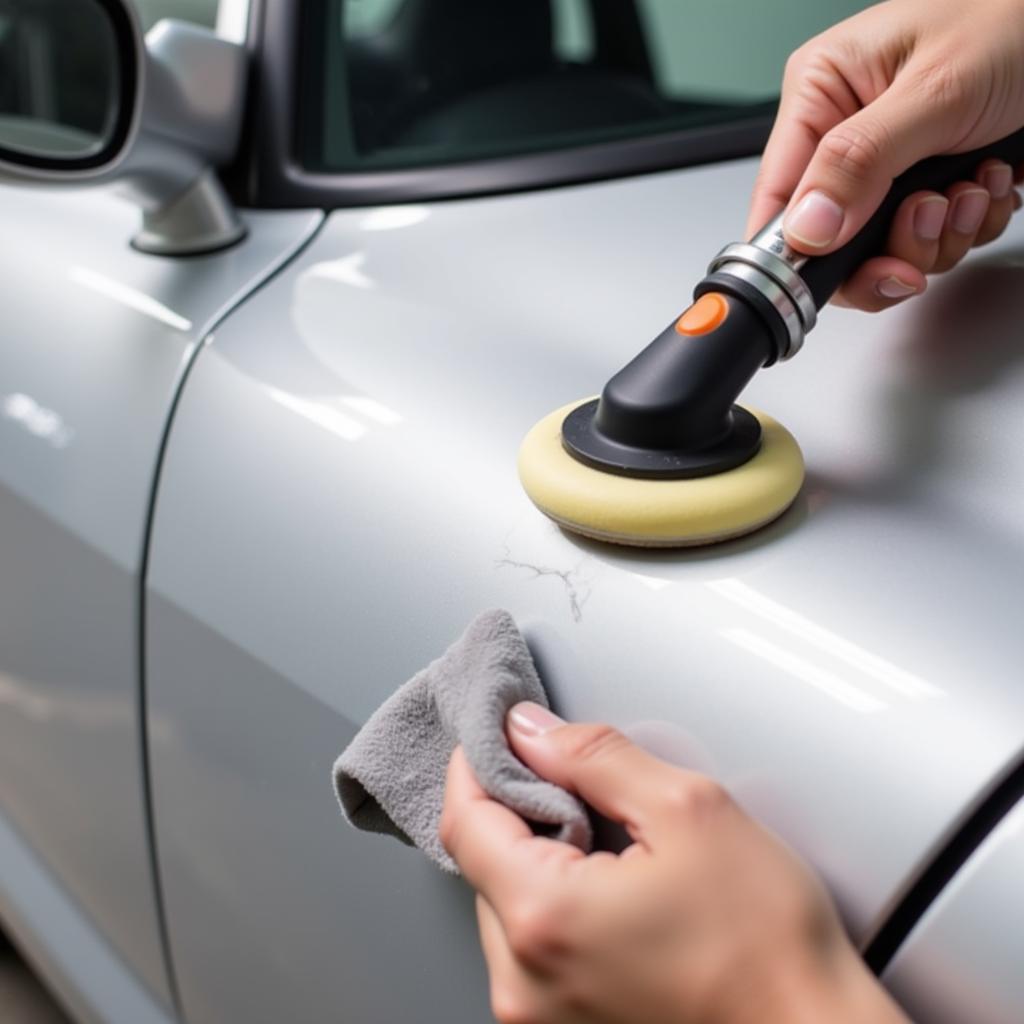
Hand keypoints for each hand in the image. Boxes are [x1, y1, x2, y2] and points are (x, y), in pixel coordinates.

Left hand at [441, 704, 909, 1023]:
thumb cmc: (769, 948)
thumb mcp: (688, 811)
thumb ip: (594, 757)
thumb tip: (531, 731)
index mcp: (544, 920)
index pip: (464, 820)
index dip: (475, 765)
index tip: (495, 736)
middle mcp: (525, 982)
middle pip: (483, 864)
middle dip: (518, 812)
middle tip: (576, 790)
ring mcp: (540, 1016)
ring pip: (506, 905)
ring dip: (538, 861)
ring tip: (612, 852)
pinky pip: (532, 949)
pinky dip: (556, 906)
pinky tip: (613, 895)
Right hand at [748, 0, 1023, 310]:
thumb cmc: (1017, 16)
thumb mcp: (934, 91)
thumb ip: (860, 163)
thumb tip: (805, 229)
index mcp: (822, 93)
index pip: (780, 200)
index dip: (806, 251)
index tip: (851, 273)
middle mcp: (845, 131)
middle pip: (834, 240)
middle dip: (893, 245)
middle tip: (930, 216)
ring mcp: (887, 161)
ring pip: (885, 248)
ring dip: (940, 235)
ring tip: (973, 185)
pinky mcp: (926, 180)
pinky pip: (929, 239)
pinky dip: (967, 225)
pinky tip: (989, 181)